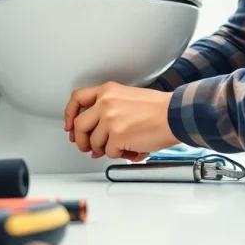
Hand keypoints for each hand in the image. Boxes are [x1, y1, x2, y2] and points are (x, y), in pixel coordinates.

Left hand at [63, 81, 179, 159]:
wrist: (175, 115)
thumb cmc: (159, 108)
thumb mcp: (128, 97)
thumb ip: (108, 109)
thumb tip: (94, 133)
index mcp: (108, 90)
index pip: (77, 99)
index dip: (69, 115)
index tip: (69, 126)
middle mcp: (105, 103)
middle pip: (79, 125)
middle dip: (82, 141)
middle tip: (89, 147)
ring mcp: (110, 120)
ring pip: (94, 142)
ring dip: (104, 150)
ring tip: (119, 147)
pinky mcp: (117, 136)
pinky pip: (109, 152)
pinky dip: (119, 154)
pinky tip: (130, 149)